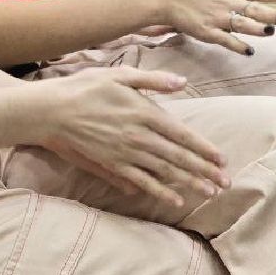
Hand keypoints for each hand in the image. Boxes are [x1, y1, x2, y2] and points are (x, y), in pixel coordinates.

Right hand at [30, 67, 228, 208]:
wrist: (51, 110)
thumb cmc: (84, 88)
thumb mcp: (119, 74)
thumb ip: (152, 80)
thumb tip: (182, 82)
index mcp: (144, 112)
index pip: (182, 134)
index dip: (203, 148)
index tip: (222, 159)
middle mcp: (138, 136)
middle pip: (178, 157)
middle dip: (204, 170)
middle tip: (225, 183)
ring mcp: (125, 153)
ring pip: (164, 171)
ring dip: (188, 183)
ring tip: (208, 193)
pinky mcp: (111, 164)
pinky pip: (140, 181)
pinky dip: (159, 191)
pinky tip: (174, 200)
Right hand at [153, 0, 275, 52]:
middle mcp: (228, 2)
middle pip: (255, 10)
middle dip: (272, 14)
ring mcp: (217, 18)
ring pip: (243, 25)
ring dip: (258, 29)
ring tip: (270, 32)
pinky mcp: (207, 31)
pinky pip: (226, 40)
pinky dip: (238, 46)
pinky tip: (249, 51)